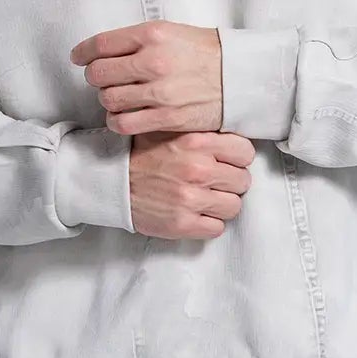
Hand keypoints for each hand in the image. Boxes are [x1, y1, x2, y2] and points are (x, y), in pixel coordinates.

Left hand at [71, 20, 224, 135]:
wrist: (241, 77)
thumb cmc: (206, 53)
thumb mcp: (172, 32)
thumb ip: (137, 40)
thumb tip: (101, 50)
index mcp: (152, 35)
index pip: (101, 44)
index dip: (83, 53)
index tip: (79, 57)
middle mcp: (153, 62)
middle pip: (99, 74)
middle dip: (96, 77)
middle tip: (104, 79)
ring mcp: (159, 92)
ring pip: (109, 100)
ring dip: (108, 100)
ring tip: (118, 97)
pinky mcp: (166, 118)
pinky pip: (124, 124)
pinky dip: (117, 121)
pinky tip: (123, 116)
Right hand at [129, 130, 254, 239]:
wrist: (111, 181)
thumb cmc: (141, 154)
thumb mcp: (170, 129)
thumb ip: (202, 131)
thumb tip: (231, 137)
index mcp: (197, 142)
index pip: (245, 152)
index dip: (238, 159)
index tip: (228, 163)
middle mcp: (197, 170)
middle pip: (242, 181)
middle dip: (230, 183)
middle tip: (213, 183)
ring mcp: (190, 199)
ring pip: (233, 206)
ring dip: (221, 205)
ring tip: (204, 199)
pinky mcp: (182, 224)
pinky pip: (217, 228)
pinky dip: (209, 223)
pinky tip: (196, 214)